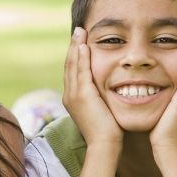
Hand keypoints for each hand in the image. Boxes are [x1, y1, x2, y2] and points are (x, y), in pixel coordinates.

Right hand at [63, 27, 122, 146]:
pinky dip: (81, 57)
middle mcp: (69, 95)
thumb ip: (99, 100)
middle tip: (77, 31)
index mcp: (72, 99)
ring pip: (73, 65)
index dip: (76, 56)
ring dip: (76, 47)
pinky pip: (81, 71)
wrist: (104, 145)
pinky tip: (84, 45)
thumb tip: (106, 93)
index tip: (80, 42)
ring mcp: (73, 95)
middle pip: (69, 65)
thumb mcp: (100, 112)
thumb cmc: (107, 132)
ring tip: (80, 32)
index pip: (73, 72)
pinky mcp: (82, 95)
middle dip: (73, 47)